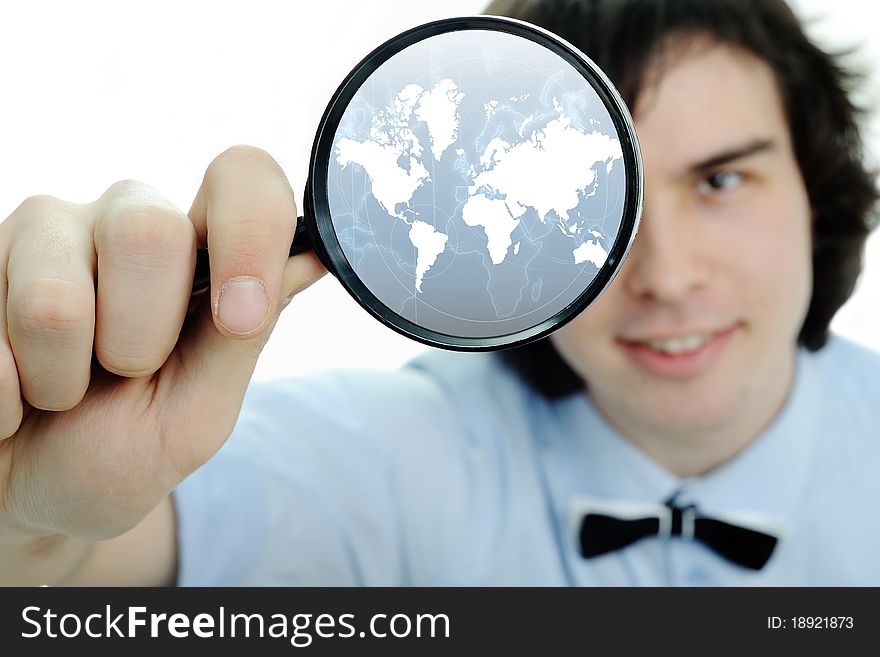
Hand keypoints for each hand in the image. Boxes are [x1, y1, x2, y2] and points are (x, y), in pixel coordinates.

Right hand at [0, 145, 324, 545]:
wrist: (25, 495)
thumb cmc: (121, 452)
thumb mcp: (198, 412)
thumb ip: (244, 334)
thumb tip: (316, 254)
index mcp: (198, 252)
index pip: (243, 175)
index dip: (250, 233)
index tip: (238, 316)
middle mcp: (125, 220)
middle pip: (148, 231)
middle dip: (137, 339)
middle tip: (123, 373)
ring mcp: (42, 232)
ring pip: (54, 295)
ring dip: (61, 378)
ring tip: (60, 389)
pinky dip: (2, 396)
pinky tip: (9, 392)